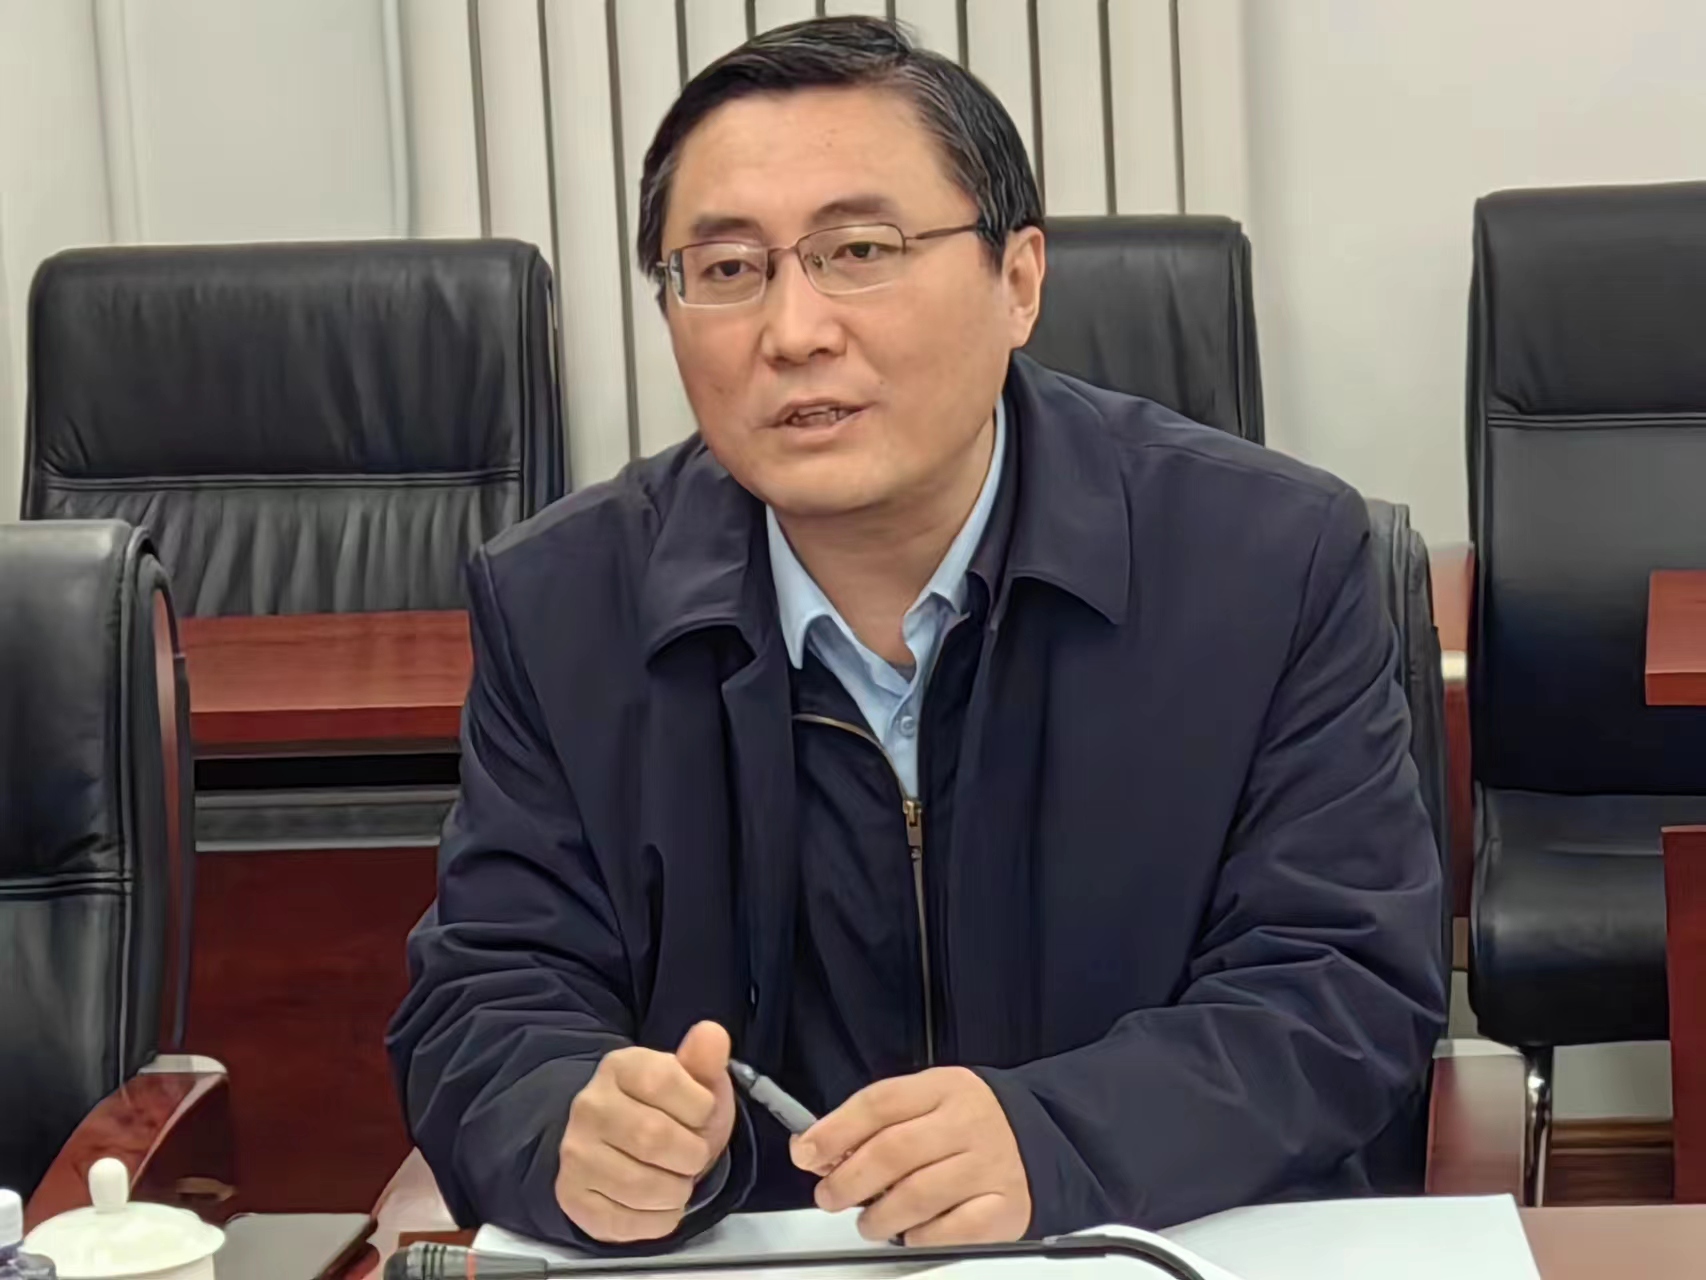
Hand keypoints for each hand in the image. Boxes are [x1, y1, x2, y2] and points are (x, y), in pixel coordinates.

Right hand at [556, 1021, 736, 1242]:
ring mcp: (575, 1153)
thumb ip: (704, 1060)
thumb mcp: (694, 1082)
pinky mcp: (572, 1197)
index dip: (698, 1107)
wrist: (626, 1145)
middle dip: (691, 1155)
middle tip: (693, 1156)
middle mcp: (589, 1106)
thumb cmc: (671, 1112)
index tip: (700, 1115)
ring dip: (676, 1192)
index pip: (665, 1082)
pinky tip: (660, 1204)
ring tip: (677, 1181)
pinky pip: (624, 1222)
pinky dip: (657, 1220)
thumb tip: (711, 1034)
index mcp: (620, 1067)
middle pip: (653, 1138)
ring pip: (639, 1185)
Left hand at [791, 1066, 1029, 1245]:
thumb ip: (874, 1121)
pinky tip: (911, 1231)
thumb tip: (816, 1150)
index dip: (835, 1130)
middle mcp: (968, 1123)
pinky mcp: (1004, 1208)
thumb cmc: (970, 1122)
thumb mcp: (927, 1101)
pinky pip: (950, 1231)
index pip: (880, 1103)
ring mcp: (989, 1166)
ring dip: (878, 1216)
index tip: (807, 1152)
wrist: (1042, 1137)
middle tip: (829, 1195)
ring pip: (917, 1196)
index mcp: (944, 1088)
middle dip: (847, 1180)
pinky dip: (920, 1236)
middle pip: (893, 1151)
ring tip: (868, 1221)